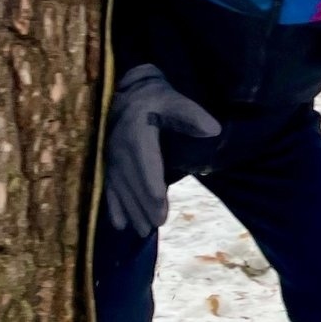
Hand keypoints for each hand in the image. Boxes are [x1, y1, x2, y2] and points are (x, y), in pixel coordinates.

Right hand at [104, 65, 219, 241]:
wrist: (127, 91)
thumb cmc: (156, 97)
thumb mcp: (175, 100)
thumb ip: (193, 115)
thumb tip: (214, 130)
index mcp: (137, 132)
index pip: (146, 163)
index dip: (152, 185)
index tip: (160, 204)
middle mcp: (119, 148)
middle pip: (133, 182)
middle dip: (143, 205)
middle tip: (155, 226)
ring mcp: (110, 157)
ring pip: (120, 188)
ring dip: (130, 210)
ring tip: (142, 231)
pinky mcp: (106, 163)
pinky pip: (107, 187)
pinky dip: (112, 206)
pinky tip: (119, 225)